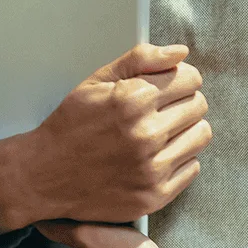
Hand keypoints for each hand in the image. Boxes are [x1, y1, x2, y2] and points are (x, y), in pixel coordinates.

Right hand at [0, 43, 210, 240]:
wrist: (46, 174)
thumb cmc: (72, 124)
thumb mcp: (98, 80)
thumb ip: (141, 59)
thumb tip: (180, 52)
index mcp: (133, 99)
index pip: (190, 78)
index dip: (182, 77)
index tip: (171, 83)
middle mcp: (146, 134)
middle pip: (198, 105)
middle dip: (184, 100)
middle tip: (162, 107)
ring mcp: (152, 168)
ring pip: (201, 135)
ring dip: (187, 129)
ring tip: (163, 129)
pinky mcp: (155, 195)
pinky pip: (192, 168)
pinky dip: (180, 158)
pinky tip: (157, 154)